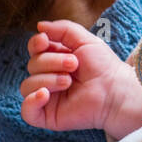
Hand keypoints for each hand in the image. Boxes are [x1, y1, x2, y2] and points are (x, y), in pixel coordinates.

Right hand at [19, 19, 141, 137]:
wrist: (115, 91)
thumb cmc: (103, 66)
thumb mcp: (84, 40)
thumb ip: (62, 29)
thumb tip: (39, 26)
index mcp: (55, 59)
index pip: (34, 49)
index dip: (35, 44)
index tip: (45, 40)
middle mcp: (48, 77)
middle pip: (32, 65)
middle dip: (52, 62)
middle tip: (74, 64)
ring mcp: (46, 97)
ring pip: (27, 85)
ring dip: (48, 79)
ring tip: (69, 81)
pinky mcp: (47, 115)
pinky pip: (27, 111)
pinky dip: (31, 101)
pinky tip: (45, 95)